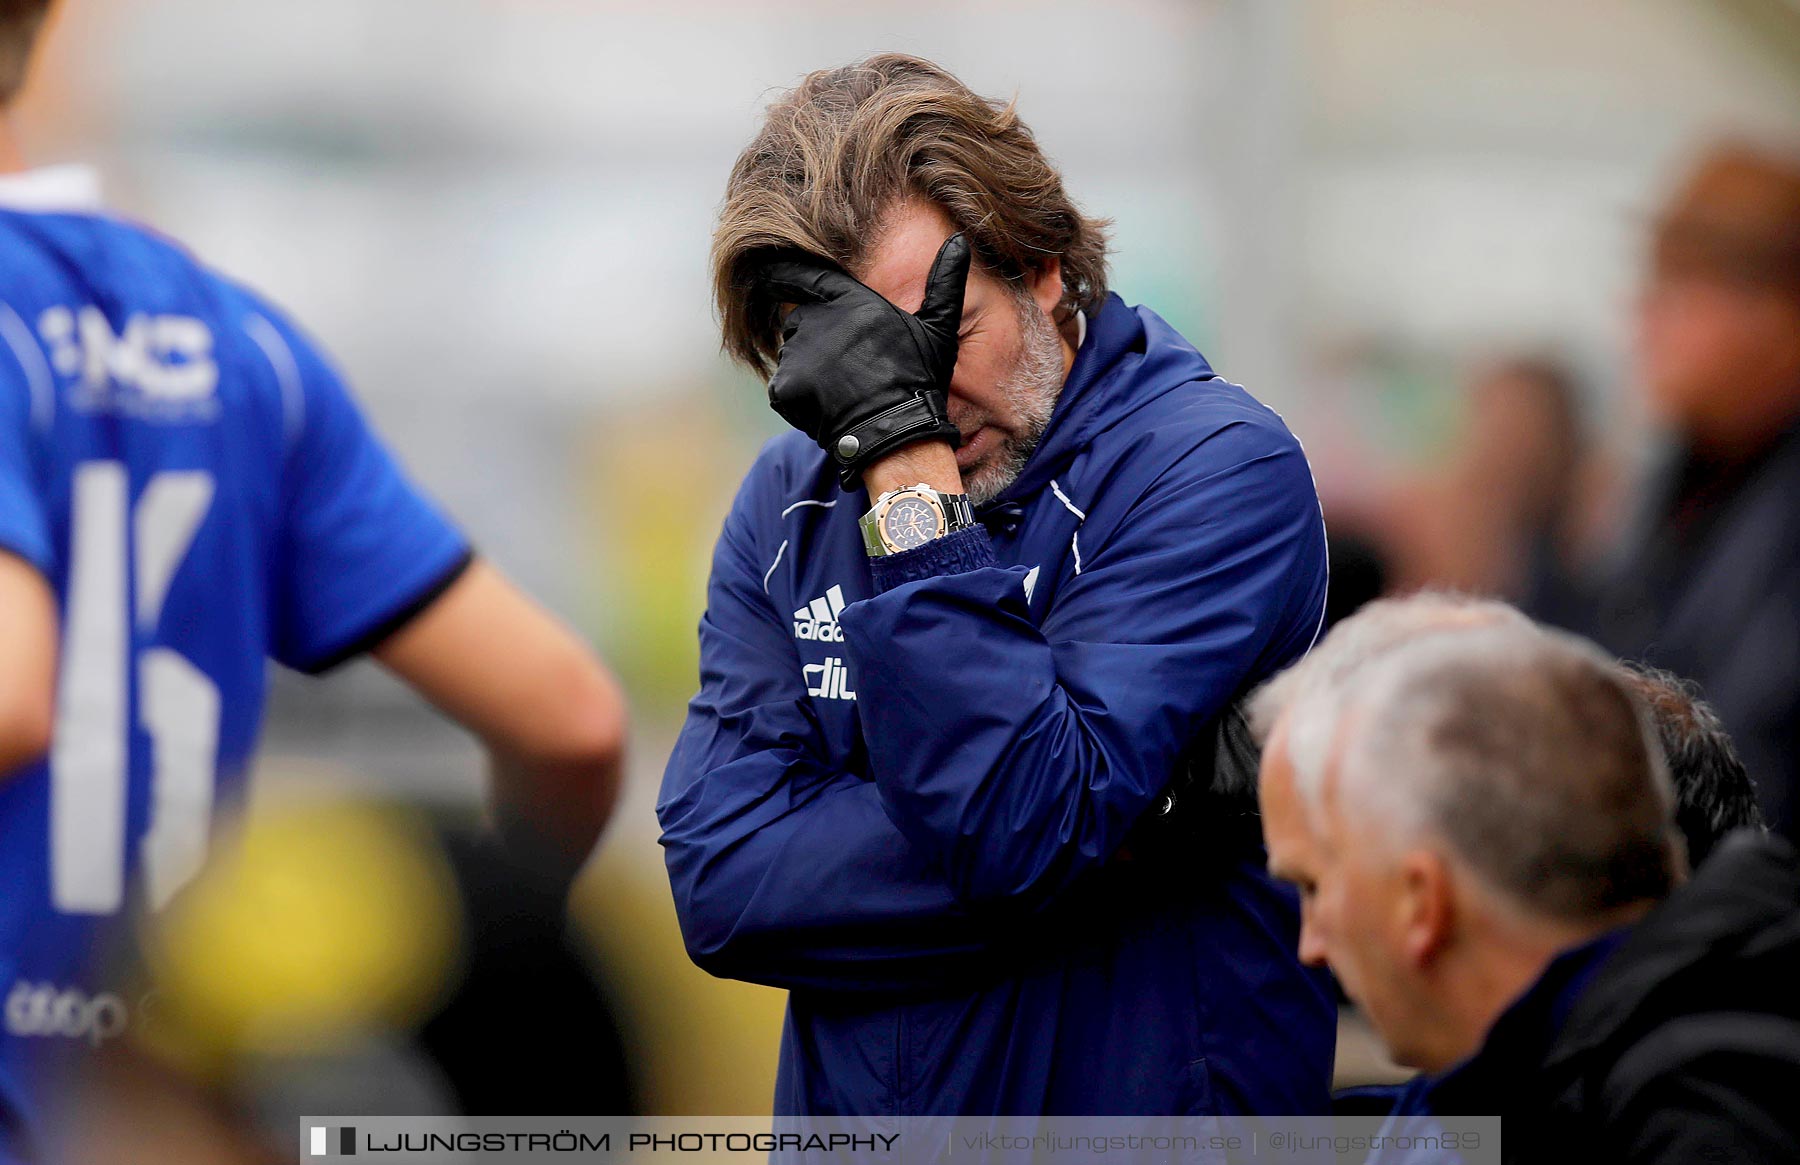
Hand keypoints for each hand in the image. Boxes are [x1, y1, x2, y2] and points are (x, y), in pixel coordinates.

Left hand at [757, 234, 969, 489]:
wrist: (897, 433)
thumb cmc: (919, 381)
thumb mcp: (939, 330)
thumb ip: (944, 282)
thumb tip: (959, 240)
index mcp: (851, 301)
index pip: (806, 277)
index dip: (784, 274)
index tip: (765, 271)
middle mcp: (819, 320)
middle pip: (800, 320)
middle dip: (816, 338)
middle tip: (847, 368)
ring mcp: (799, 354)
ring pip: (793, 354)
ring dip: (809, 369)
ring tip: (842, 392)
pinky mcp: (785, 386)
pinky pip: (784, 387)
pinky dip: (799, 399)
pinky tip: (827, 409)